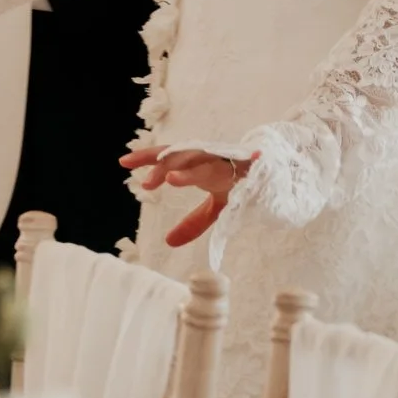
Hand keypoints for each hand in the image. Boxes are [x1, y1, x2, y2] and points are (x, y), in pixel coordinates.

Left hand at [121, 143, 254, 248]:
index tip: (123, 162)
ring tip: (169, 180)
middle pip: (179, 156)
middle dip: (161, 165)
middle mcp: (206, 158)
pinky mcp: (241, 165)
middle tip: (146, 183)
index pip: (167, 157)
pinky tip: (213, 173)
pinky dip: (222, 168)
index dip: (147, 158)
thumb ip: (193, 222)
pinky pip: (227, 167)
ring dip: (185, 169)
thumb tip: (169, 242)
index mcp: (196, 164)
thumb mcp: (215, 209)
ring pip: (200, 160)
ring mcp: (223, 160)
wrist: (273, 178)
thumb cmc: (241, 187)